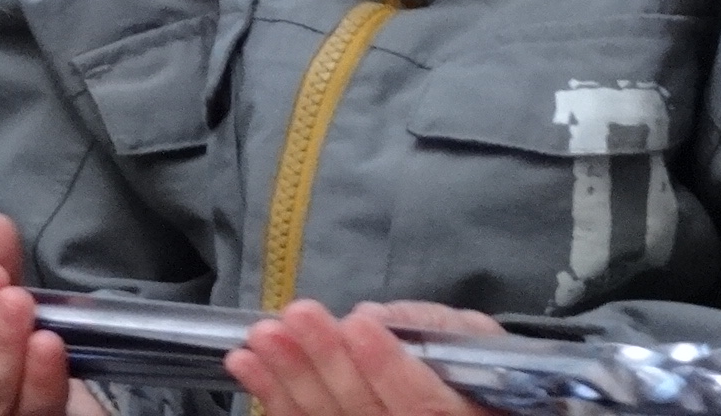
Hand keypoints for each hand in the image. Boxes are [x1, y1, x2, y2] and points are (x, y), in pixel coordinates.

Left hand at [226, 299, 503, 415]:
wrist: (457, 407)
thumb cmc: (469, 366)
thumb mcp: (474, 339)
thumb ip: (435, 329)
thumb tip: (379, 318)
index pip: (424, 403)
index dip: (387, 366)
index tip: (358, 322)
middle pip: (365, 414)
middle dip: (326, 363)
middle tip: (295, 315)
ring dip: (288, 379)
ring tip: (260, 337)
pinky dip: (273, 398)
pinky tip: (246, 365)